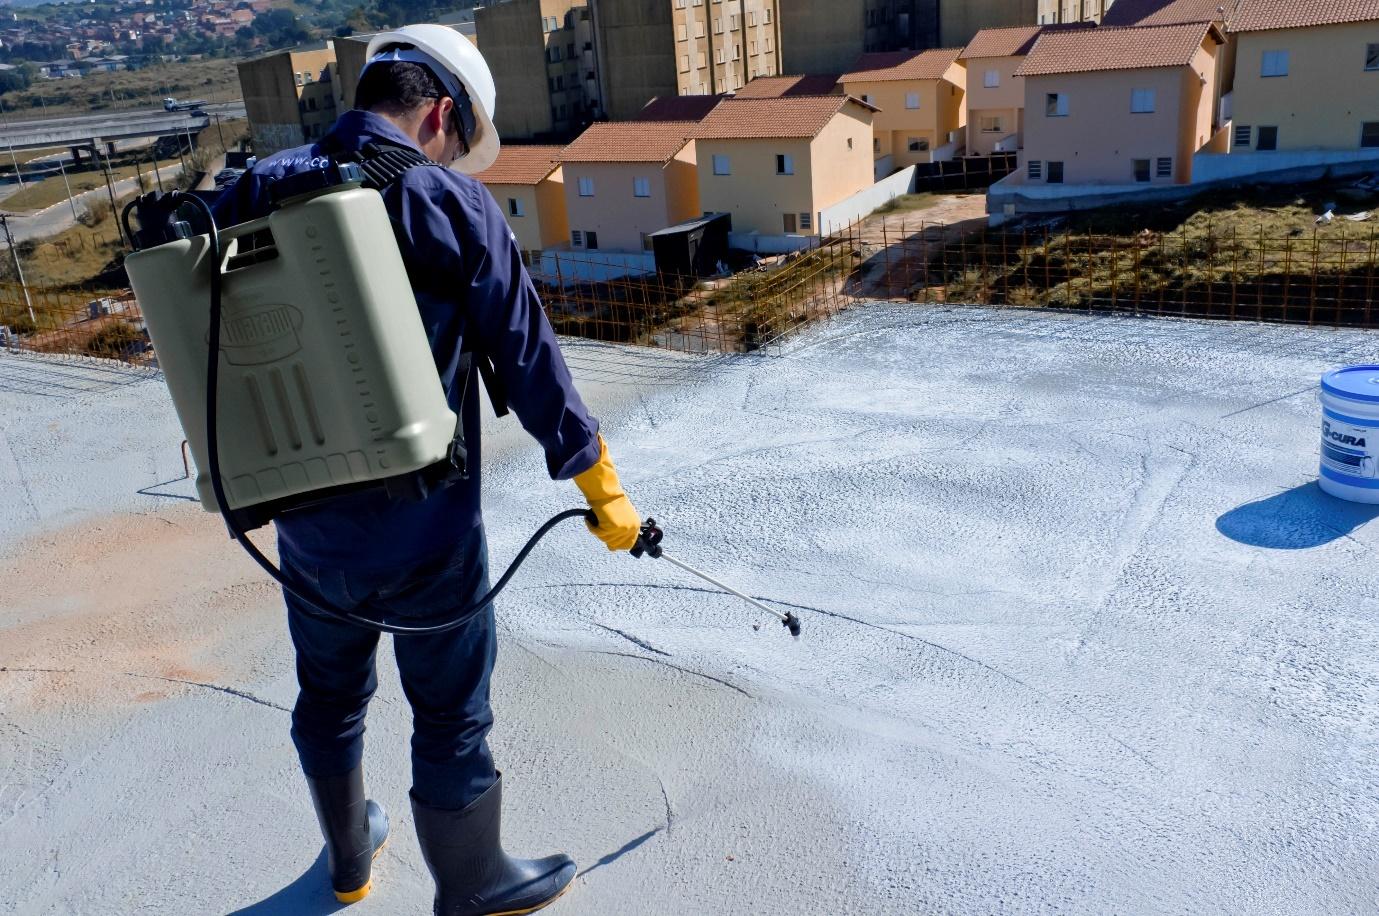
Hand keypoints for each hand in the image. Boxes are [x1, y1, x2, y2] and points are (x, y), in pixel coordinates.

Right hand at [573, 436, 641, 551]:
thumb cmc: (611, 500)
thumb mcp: (621, 517)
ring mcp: (622, 529)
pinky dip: (592, 527)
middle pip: (615, 544)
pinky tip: (591, 518)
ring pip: (605, 539)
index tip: (609, 541)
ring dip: (598, 530)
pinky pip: (598, 533)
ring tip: (596, 519)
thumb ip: (620, 530)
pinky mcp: (612, 527)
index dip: (617, 544)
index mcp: (636, 525)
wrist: (606, 491)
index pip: (629, 544)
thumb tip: (613, 548)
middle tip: (600, 526)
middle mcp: (631, 528)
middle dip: (605, 536)